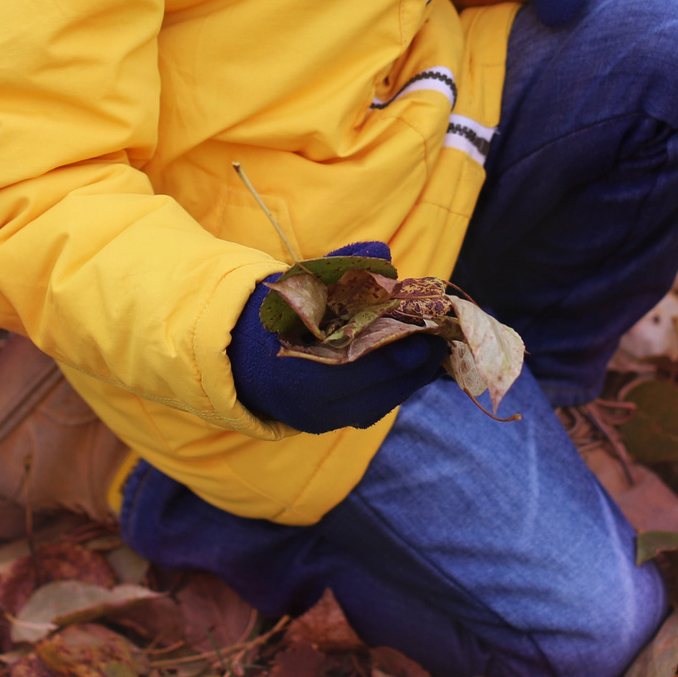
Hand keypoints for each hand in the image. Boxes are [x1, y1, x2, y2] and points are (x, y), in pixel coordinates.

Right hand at [228, 242, 445, 433]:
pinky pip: (371, 408)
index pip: (365, 363)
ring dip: (409, 377)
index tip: (428, 325)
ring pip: (380, 403)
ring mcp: (321, 420)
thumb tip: (382, 252)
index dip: (401, 346)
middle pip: (380, 388)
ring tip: (431, 350)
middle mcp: (313, 405)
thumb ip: (340, 269)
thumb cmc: (275, 316)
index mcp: (301, 370)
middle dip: (414, 363)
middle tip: (440, 337)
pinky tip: (409, 366)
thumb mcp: (301, 287)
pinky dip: (392, 387)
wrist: (237, 357)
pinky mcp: (329, 424)